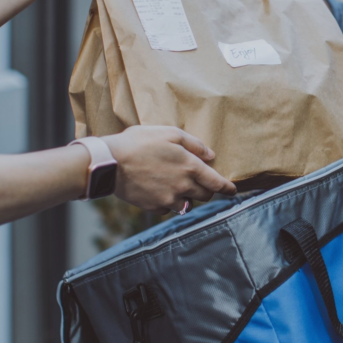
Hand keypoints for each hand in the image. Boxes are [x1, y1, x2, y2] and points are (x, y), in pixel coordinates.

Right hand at [102, 125, 235, 213]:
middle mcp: (183, 186)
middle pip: (205, 196)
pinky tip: (159, 190)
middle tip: (200, 182)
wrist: (110, 163)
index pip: (216, 182)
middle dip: (207, 190)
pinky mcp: (154, 207)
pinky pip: (168, 209)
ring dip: (188, 197)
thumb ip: (194, 144)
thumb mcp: (169, 133)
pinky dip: (168, 202)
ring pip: (188, 205)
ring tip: (177, 186)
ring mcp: (169, 199)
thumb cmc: (139, 143)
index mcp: (190, 167)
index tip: (233, 191)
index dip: (227, 188)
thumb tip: (211, 155)